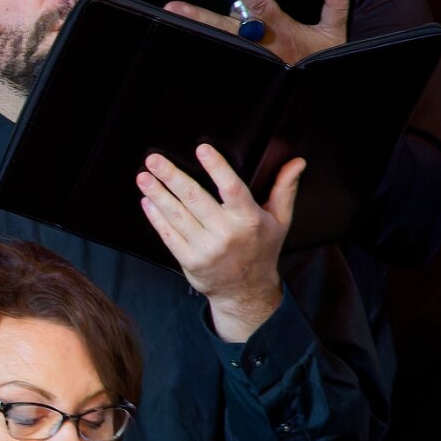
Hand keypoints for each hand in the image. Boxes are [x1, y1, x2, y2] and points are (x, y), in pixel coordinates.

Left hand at [138, 146, 299, 340]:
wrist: (245, 291)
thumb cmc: (261, 251)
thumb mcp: (280, 220)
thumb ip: (285, 188)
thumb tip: (296, 163)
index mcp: (249, 220)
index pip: (231, 188)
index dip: (216, 167)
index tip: (202, 149)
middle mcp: (226, 233)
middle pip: (195, 199)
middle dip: (171, 176)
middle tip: (154, 159)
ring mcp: (205, 248)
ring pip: (177, 215)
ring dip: (157, 194)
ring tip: (144, 177)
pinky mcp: (189, 260)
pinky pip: (168, 235)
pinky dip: (156, 217)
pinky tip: (148, 201)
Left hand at [164, 0, 352, 65]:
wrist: (315, 97)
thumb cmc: (321, 63)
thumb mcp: (334, 35)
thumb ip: (335, 5)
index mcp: (281, 31)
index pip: (261, 4)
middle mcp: (261, 46)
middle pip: (227, 28)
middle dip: (202, 16)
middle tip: (175, 6)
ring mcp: (250, 61)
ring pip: (219, 43)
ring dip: (196, 32)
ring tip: (172, 19)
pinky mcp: (245, 74)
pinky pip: (222, 64)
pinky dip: (204, 56)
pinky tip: (181, 49)